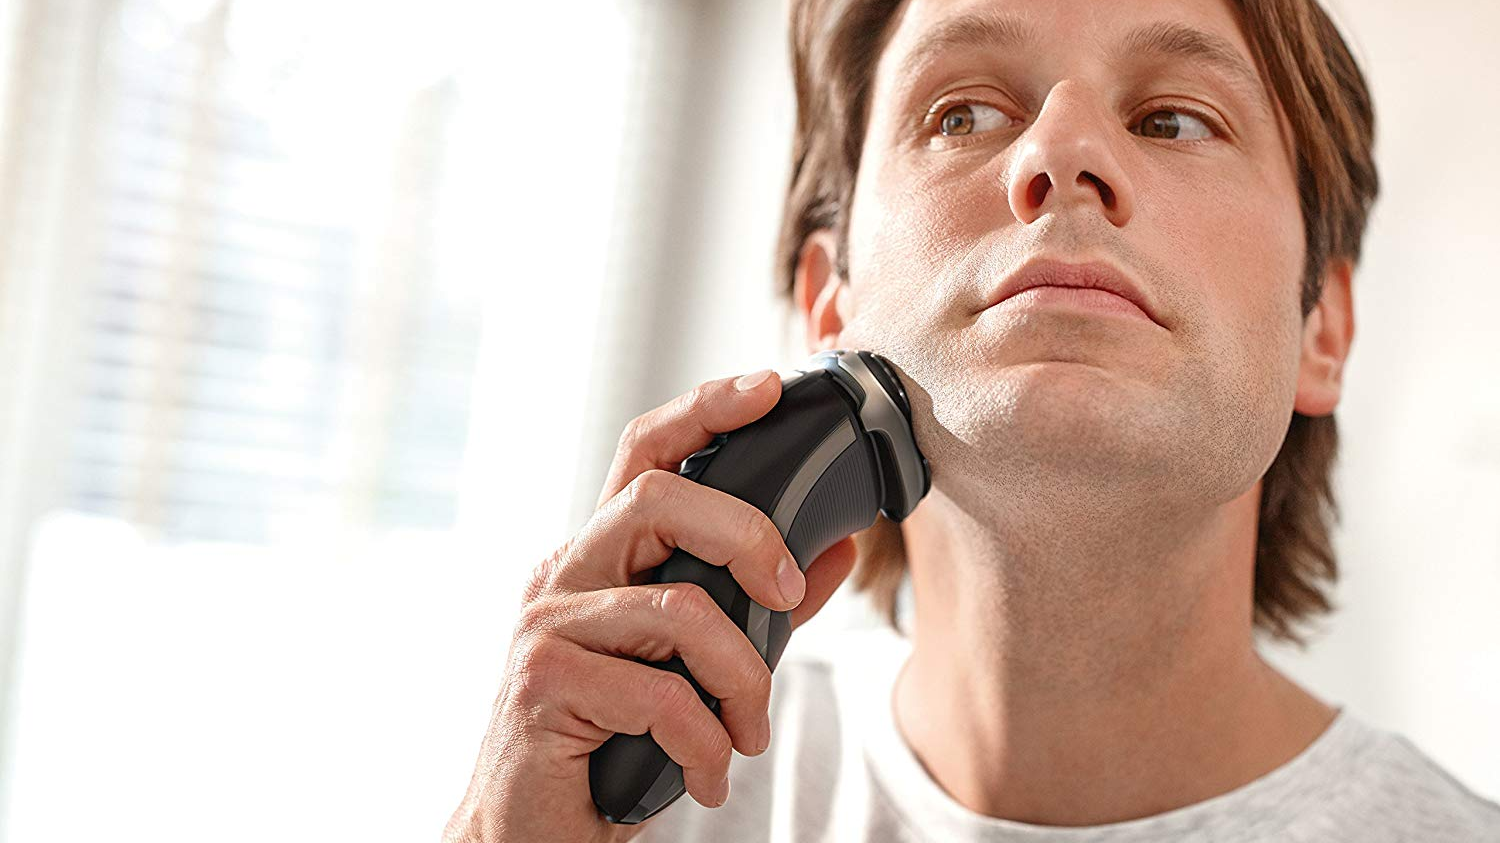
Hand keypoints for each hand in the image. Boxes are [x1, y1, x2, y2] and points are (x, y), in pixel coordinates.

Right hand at [443, 368, 858, 842]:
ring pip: (678, 608)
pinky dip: (704, 743)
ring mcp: (546, 624)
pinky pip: (660, 694)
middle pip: (659, 498)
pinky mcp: (542, 681)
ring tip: (747, 731)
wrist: (529, 833)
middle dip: (747, 535)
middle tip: (784, 592)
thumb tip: (832, 551)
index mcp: (598, 554)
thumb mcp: (692, 664)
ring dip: (741, 678)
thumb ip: (755, 606)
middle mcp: (564, 573)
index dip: (704, 408)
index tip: (768, 386)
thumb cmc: (609, 740)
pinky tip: (705, 775)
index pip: (644, 452)